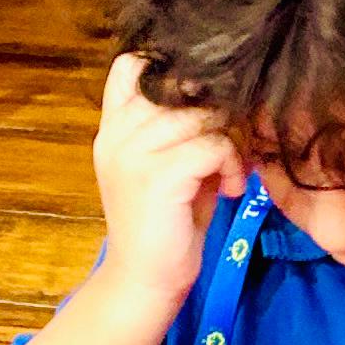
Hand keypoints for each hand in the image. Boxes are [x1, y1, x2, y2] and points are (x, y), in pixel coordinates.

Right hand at [91, 53, 244, 290]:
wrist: (145, 281)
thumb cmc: (166, 222)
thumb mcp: (170, 162)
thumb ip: (183, 123)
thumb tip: (227, 85)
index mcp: (114, 126)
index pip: (132, 64)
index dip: (172, 67)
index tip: (202, 100)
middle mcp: (116, 134)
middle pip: (179, 84)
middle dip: (217, 108)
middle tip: (229, 144)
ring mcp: (133, 154)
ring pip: (200, 114)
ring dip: (228, 139)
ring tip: (229, 170)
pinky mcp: (157, 177)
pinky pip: (211, 146)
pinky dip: (230, 164)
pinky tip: (229, 188)